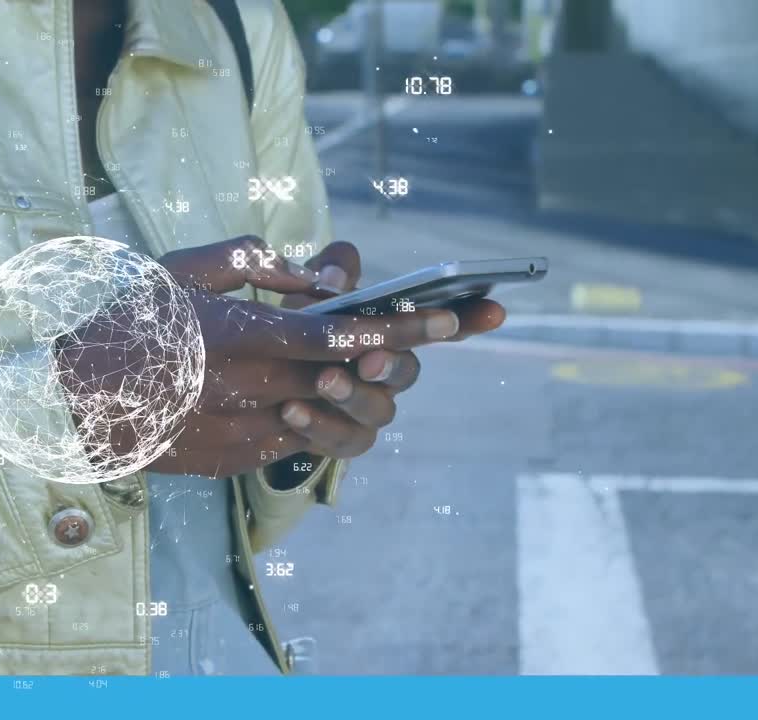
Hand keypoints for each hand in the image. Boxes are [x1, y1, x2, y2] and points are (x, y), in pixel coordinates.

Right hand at [54, 236, 469, 477]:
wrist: (61, 399)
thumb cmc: (123, 322)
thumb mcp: (183, 269)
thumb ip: (258, 265)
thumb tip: (322, 275)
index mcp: (237, 334)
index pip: (342, 336)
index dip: (406, 328)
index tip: (455, 320)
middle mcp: (246, 389)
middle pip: (349, 380)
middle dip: (394, 362)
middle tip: (408, 344)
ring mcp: (239, 433)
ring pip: (328, 415)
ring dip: (347, 392)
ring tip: (337, 369)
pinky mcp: (230, 462)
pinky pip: (292, 438)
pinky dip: (304, 412)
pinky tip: (284, 392)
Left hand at [269, 243, 504, 473]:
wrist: (262, 381)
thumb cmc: (295, 329)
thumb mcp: (308, 293)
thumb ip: (328, 274)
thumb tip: (333, 278)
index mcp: (388, 332)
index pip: (438, 325)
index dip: (470, 319)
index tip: (495, 311)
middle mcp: (388, 373)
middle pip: (408, 372)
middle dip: (392, 364)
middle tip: (370, 360)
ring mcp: (368, 409)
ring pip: (379, 411)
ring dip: (353, 396)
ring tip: (323, 381)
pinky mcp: (342, 439)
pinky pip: (343, 441)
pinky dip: (317, 427)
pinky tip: (291, 410)